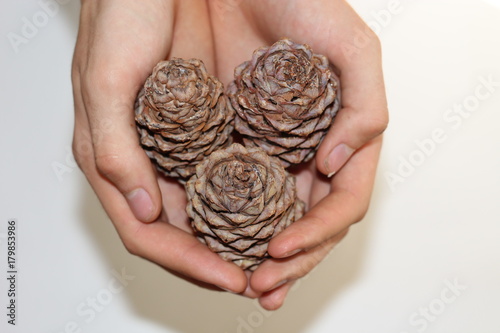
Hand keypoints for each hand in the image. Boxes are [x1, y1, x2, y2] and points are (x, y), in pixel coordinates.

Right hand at [71, 0, 246, 292]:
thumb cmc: (119, 16)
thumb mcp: (106, 80)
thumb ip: (115, 151)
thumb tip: (147, 210)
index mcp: (116, 161)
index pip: (149, 233)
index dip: (186, 263)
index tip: (229, 278)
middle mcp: (149, 162)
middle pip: (181, 231)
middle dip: (217, 260)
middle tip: (258, 278)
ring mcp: (179, 147)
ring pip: (208, 208)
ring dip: (236, 236)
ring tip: (272, 254)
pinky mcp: (207, 126)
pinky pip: (229, 172)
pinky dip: (249, 197)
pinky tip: (274, 206)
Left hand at [208, 0, 387, 308]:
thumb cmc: (302, 2)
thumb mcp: (352, 48)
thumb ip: (364, 109)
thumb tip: (335, 165)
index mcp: (342, 140)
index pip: (340, 203)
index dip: (318, 233)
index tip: (282, 248)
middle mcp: (307, 154)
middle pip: (306, 223)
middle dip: (289, 261)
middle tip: (262, 287)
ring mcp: (271, 152)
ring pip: (270, 218)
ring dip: (258, 256)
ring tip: (241, 283)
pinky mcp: (233, 143)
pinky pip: (232, 192)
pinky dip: (226, 223)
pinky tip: (214, 244)